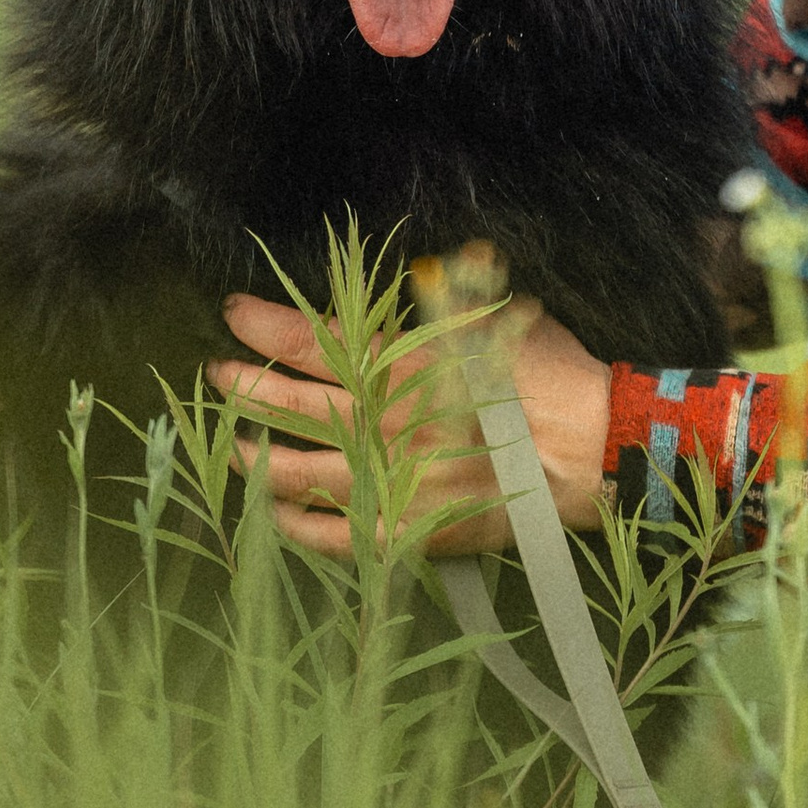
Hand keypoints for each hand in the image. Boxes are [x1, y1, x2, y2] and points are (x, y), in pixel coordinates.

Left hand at [208, 289, 612, 559]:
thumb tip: (427, 273)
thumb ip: (447, 297)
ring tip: (233, 446)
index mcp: (401, 362)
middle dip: (245, 387)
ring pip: (300, 471)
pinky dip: (300, 527)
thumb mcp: (495, 314)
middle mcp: (384, 420)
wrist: (590, 449)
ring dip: (257, 456)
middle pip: (291, 403)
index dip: (264, 326)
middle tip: (217, 374)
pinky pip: (337, 535)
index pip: (310, 340)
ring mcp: (391, 478)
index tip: (234, 314)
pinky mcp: (408, 529)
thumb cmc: (549, 375)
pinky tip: (276, 517)